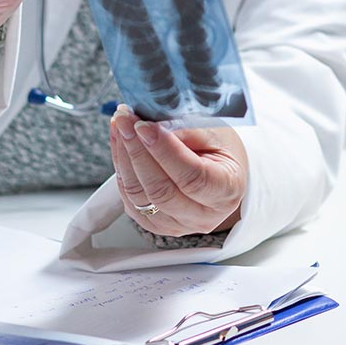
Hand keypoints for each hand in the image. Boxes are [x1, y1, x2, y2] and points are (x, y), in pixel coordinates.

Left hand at [109, 106, 247, 235]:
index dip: (164, 151)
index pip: (192, 176)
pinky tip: (120, 144)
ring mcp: (176, 224)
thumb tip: (149, 126)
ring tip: (119, 126)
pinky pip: (130, 199)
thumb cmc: (221, 150)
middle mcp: (202, 216)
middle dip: (137, 151)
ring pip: (139, 196)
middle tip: (125, 119)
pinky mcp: (154, 224)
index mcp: (226, 192)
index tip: (144, 126)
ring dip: (123, 157)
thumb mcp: (214, 133)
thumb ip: (185, 130)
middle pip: (160, 190)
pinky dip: (121, 169)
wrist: (220, 172)